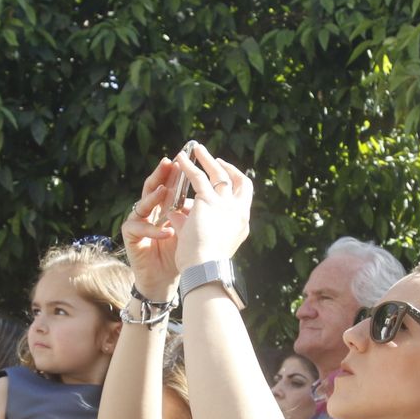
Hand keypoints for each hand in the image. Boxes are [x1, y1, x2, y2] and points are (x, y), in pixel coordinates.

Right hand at [120, 153, 191, 300]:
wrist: (165, 279)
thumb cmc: (179, 254)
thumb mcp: (191, 229)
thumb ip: (194, 211)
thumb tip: (210, 192)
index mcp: (163, 207)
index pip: (168, 185)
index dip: (175, 173)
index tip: (186, 159)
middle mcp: (149, 211)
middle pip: (152, 188)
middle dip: (161, 175)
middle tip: (169, 163)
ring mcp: (137, 222)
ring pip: (142, 204)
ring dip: (154, 198)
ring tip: (164, 192)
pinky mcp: (130, 236)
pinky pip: (140, 228)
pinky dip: (154, 230)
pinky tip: (168, 231)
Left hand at [171, 144, 252, 269]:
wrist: (204, 268)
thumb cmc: (201, 263)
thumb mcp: (198, 239)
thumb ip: (189, 222)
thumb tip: (176, 211)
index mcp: (241, 223)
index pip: (243, 197)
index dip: (235, 183)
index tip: (224, 175)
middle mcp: (239, 212)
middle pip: (238, 181)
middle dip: (226, 167)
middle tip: (214, 158)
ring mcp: (226, 205)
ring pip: (219, 175)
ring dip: (207, 160)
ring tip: (196, 149)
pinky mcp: (208, 202)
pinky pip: (198, 178)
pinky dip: (189, 167)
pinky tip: (180, 159)